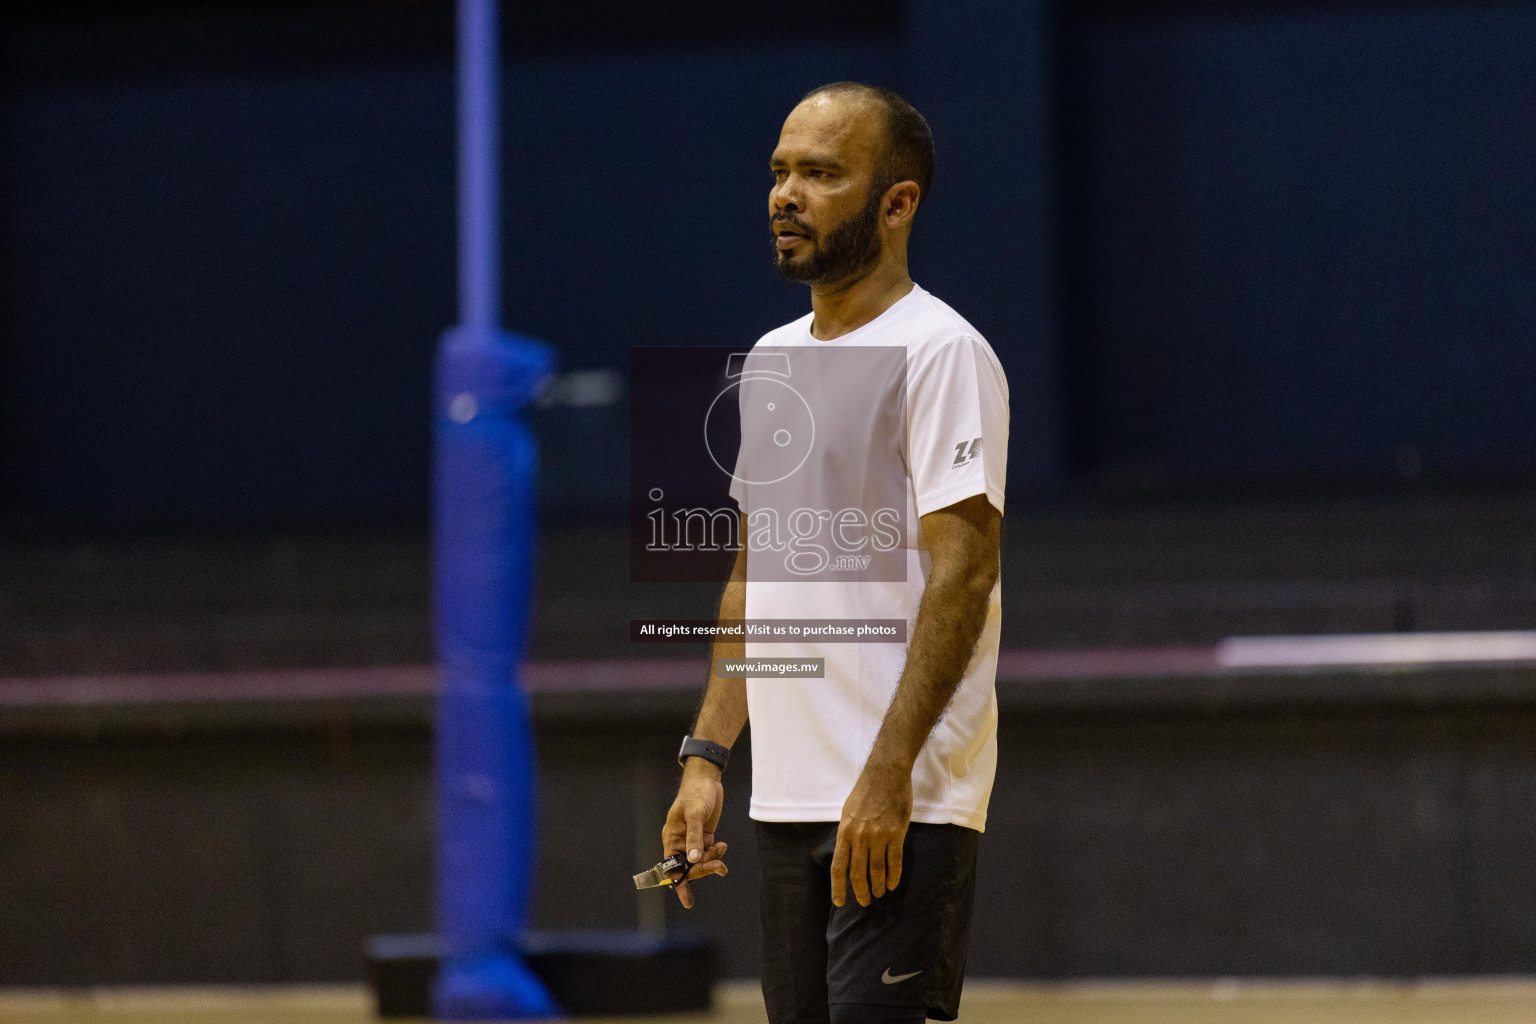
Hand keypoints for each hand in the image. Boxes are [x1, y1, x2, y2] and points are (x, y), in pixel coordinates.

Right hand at [661, 760, 728, 907]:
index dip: (679, 883)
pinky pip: (708, 853)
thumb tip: (693, 860)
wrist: (707, 778)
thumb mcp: (695, 814)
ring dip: (711, 862)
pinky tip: (722, 847)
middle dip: (702, 870)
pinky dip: (716, 854)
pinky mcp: (704, 836)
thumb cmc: (696, 793)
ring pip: (700, 861)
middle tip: (719, 868)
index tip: (687, 900)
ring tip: (722, 852)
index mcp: (671, 838)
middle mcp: (680, 842)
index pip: (672, 867)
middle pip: (689, 867)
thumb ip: (695, 837)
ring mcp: (693, 839)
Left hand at [832, 760, 912, 906]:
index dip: (838, 888)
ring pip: (877, 871)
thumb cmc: (865, 791)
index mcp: (844, 832)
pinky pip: (894, 861)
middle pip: (858, 873)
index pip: (838, 867)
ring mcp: (878, 836)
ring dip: (878, 887)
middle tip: (865, 901)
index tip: (839, 902)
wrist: (885, 774)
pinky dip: (894, 876)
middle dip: (861, 892)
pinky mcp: (896, 834)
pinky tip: (892, 885)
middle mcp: (859, 837)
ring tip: (879, 894)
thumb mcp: (848, 812)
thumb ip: (847, 834)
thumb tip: (847, 853)